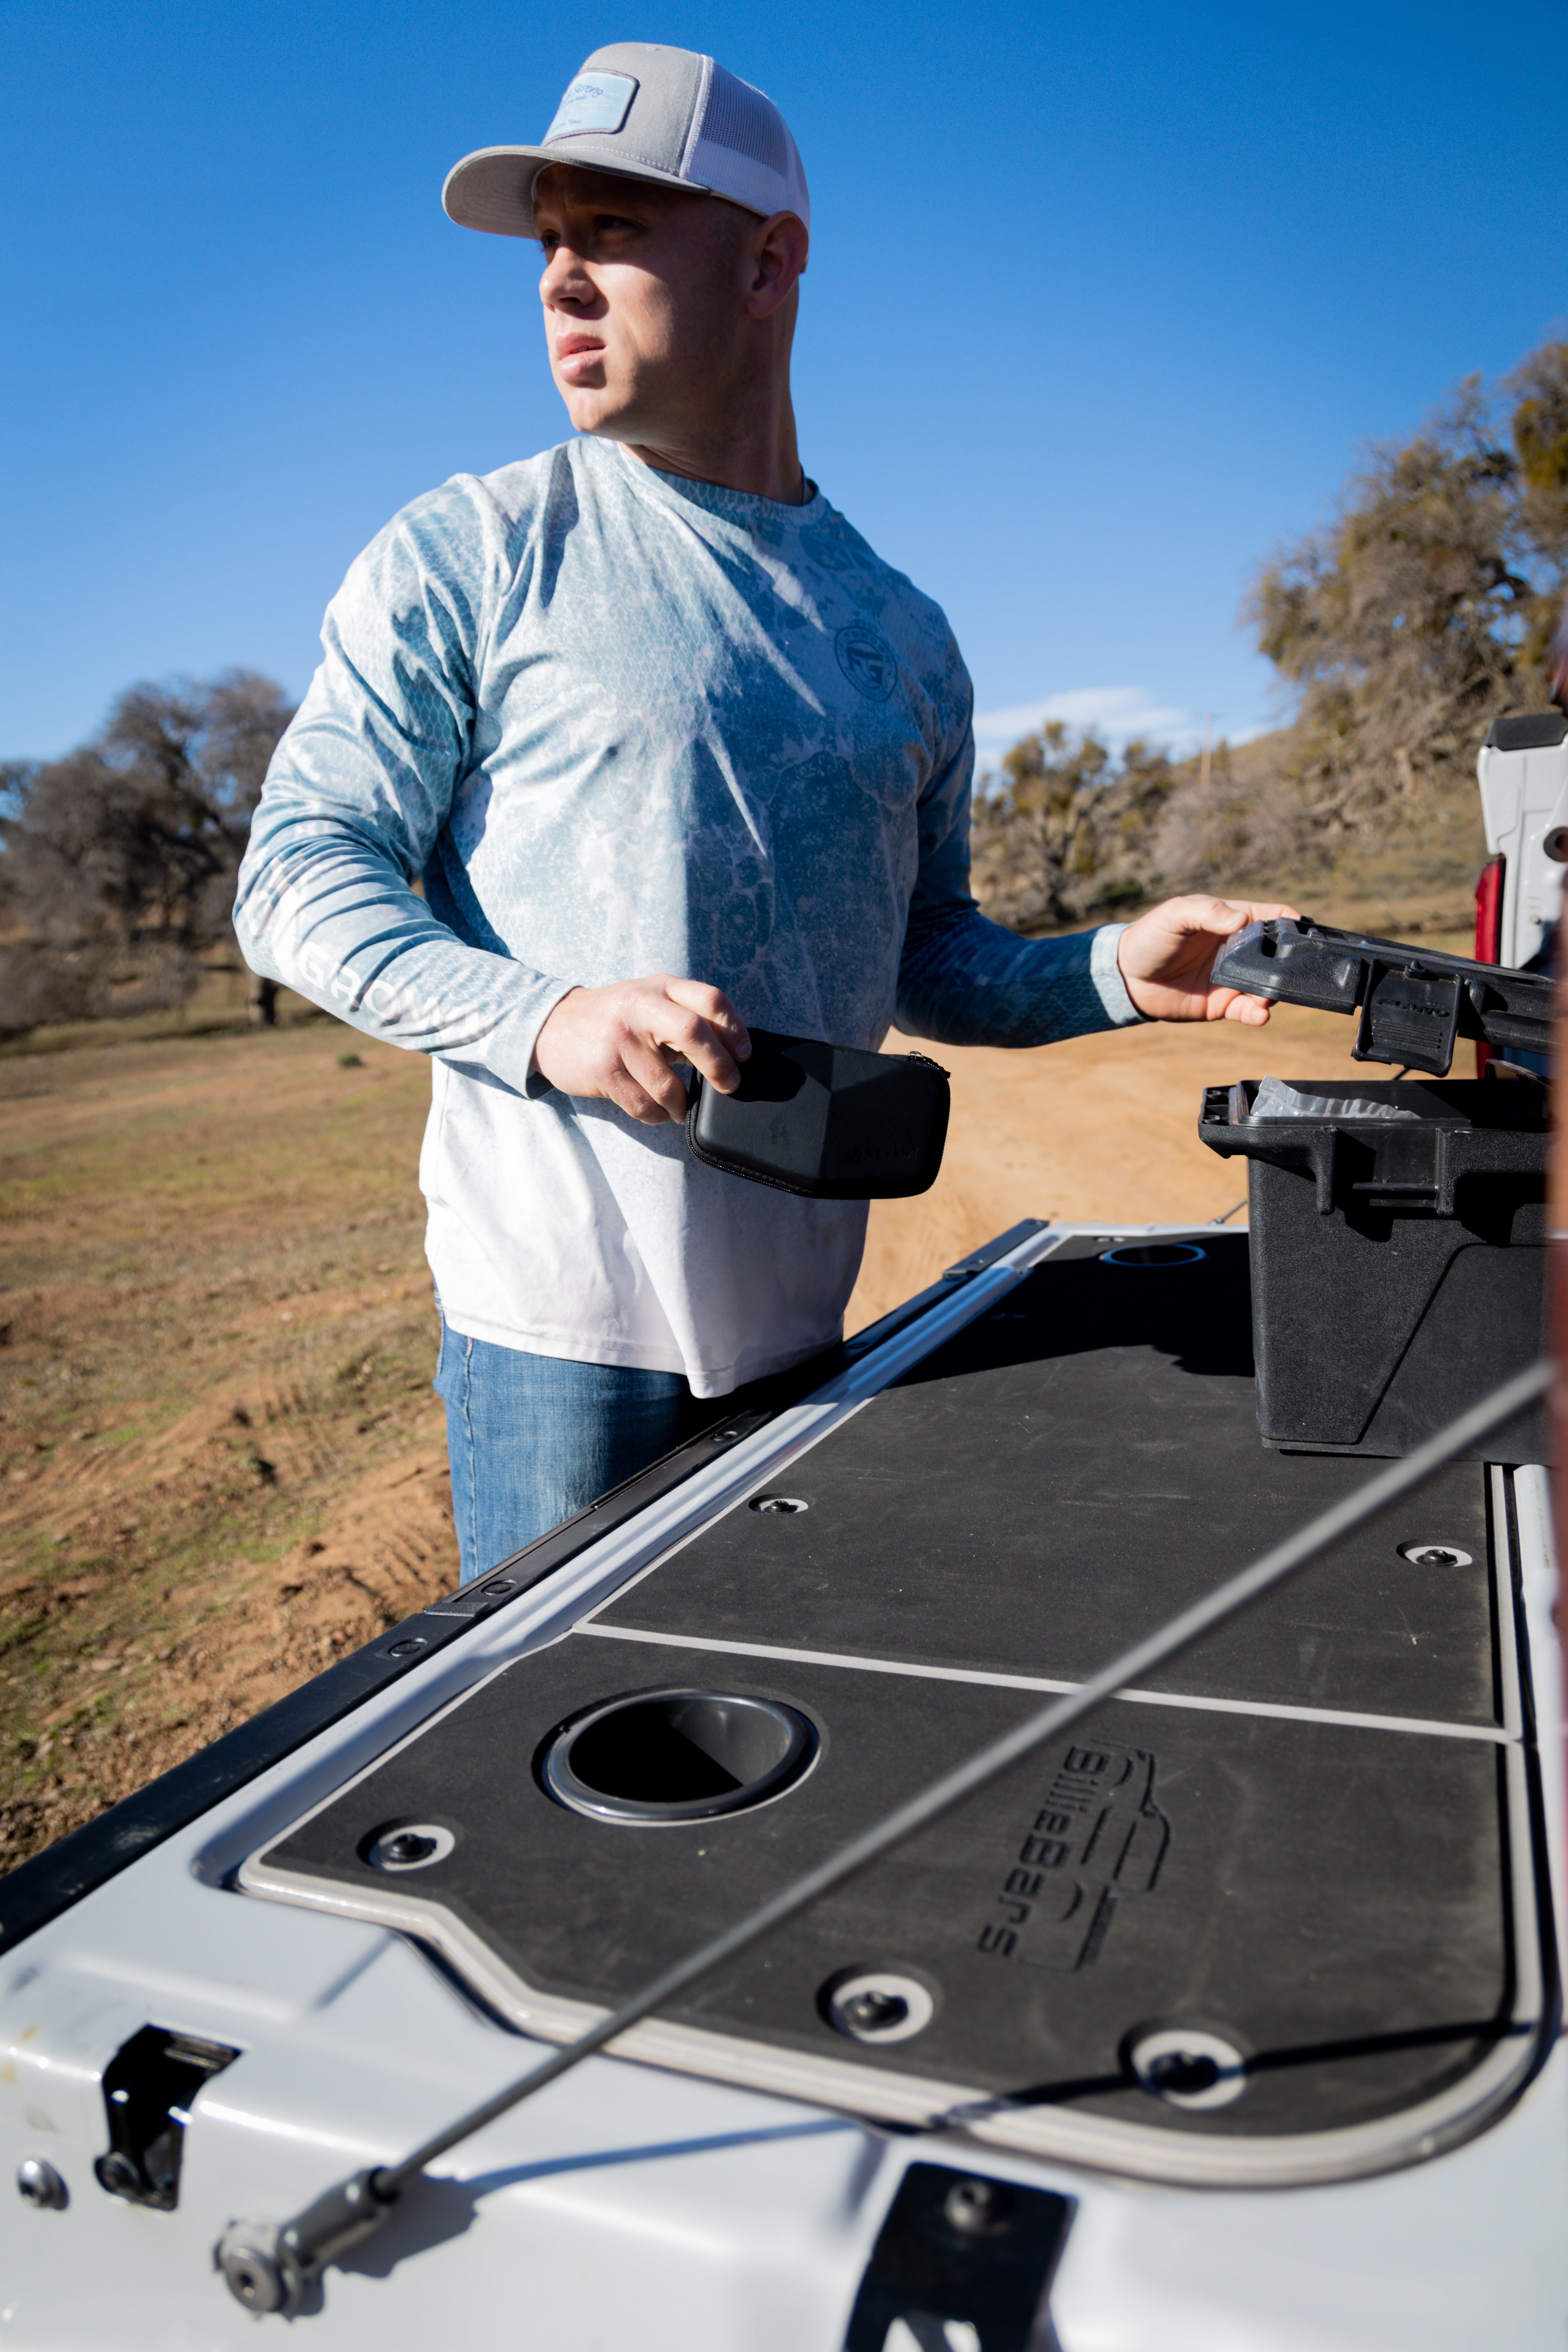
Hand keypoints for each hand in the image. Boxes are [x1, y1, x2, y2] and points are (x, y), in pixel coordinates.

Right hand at [533, 975, 749, 1123]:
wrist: (550, 1026)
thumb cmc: (613, 1017)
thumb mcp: (649, 1001)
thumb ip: (686, 1017)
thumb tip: (731, 1054)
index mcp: (660, 987)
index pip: (710, 1000)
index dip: (735, 1029)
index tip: (744, 1054)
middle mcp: (640, 1007)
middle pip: (694, 1032)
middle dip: (719, 1066)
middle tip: (729, 1084)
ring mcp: (619, 1039)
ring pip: (668, 1083)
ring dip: (683, 1104)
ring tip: (683, 1108)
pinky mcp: (603, 1070)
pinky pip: (644, 1105)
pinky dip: (658, 1115)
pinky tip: (658, 1111)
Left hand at [1117, 895, 1300, 1024]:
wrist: (1126, 976)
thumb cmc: (1150, 937)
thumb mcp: (1176, 915)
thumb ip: (1208, 912)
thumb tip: (1241, 919)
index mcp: (1232, 920)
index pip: (1273, 917)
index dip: (1291, 921)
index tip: (1304, 931)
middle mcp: (1238, 950)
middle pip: (1277, 955)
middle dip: (1289, 964)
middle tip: (1290, 972)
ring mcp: (1232, 978)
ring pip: (1267, 986)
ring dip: (1274, 992)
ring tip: (1269, 997)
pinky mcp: (1222, 1004)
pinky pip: (1247, 1010)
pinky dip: (1257, 1014)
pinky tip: (1259, 1014)